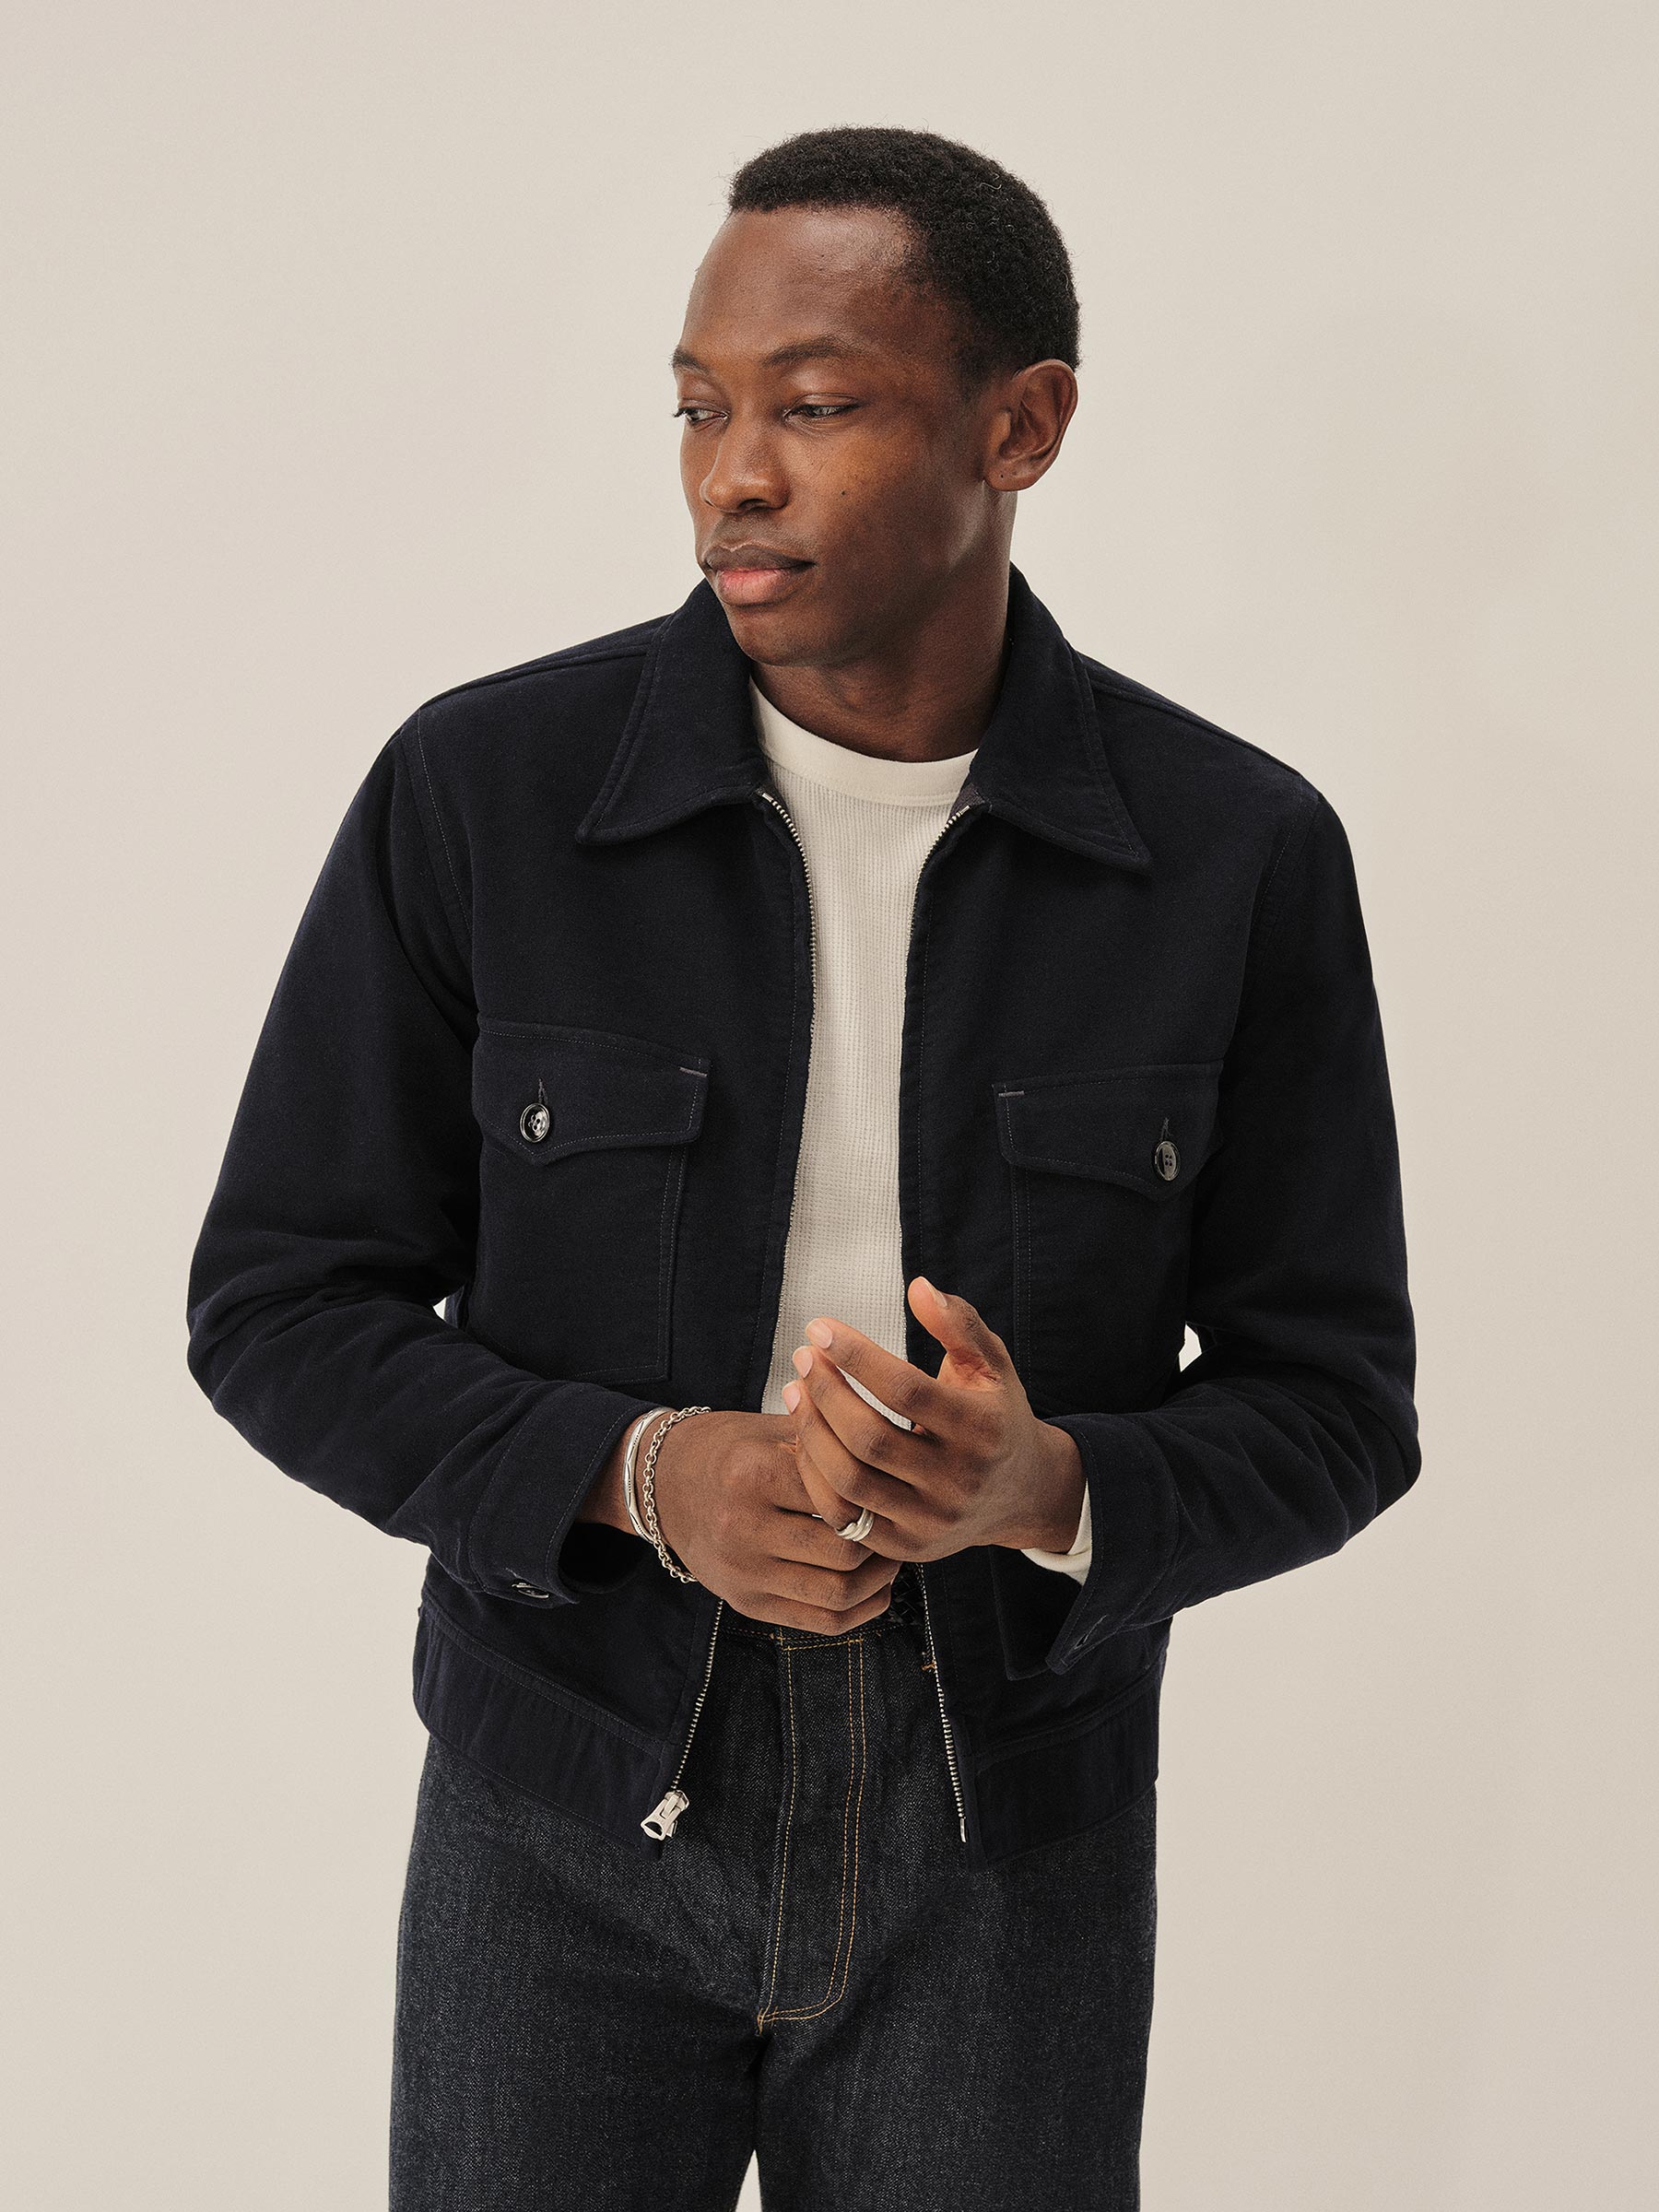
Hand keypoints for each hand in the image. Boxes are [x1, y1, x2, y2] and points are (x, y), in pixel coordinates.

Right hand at [646, 1409, 900, 1632]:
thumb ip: (827, 1436)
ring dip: (879, 1579)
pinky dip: (860, 1609)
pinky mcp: (746, 1603)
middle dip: (883, 1539)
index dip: (876, 1489)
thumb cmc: (728, 1449)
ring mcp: (743, 1573)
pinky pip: (821, 1622)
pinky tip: (875, 1585)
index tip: (896, 1483)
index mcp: (751, 1473)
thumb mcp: (769, 1427)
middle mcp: (743, 1528)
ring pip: (838, 1592)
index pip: (840, 1492)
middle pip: (844, 1550)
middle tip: (901, 1523)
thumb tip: (893, 1438)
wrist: (663, 1485)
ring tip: (892, 1553)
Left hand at [781, 1277, 1084, 1559]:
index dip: (856, 1355)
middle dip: (826, 1392)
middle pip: (871, 1437)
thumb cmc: (995, 1414)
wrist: (1020, 1494)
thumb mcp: (991, 1364)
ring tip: (795, 1390)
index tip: (819, 1327)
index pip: (906, 1390)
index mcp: (983, 1430)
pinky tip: (804, 1435)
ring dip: (811, 1431)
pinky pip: (844, 1517)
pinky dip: (814, 1475)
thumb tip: (918, 1287)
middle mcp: (959, 1481)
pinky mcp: (906, 1547)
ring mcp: (931, 1521)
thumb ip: (958, 1323)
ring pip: (850, 1480)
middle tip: (802, 1358)